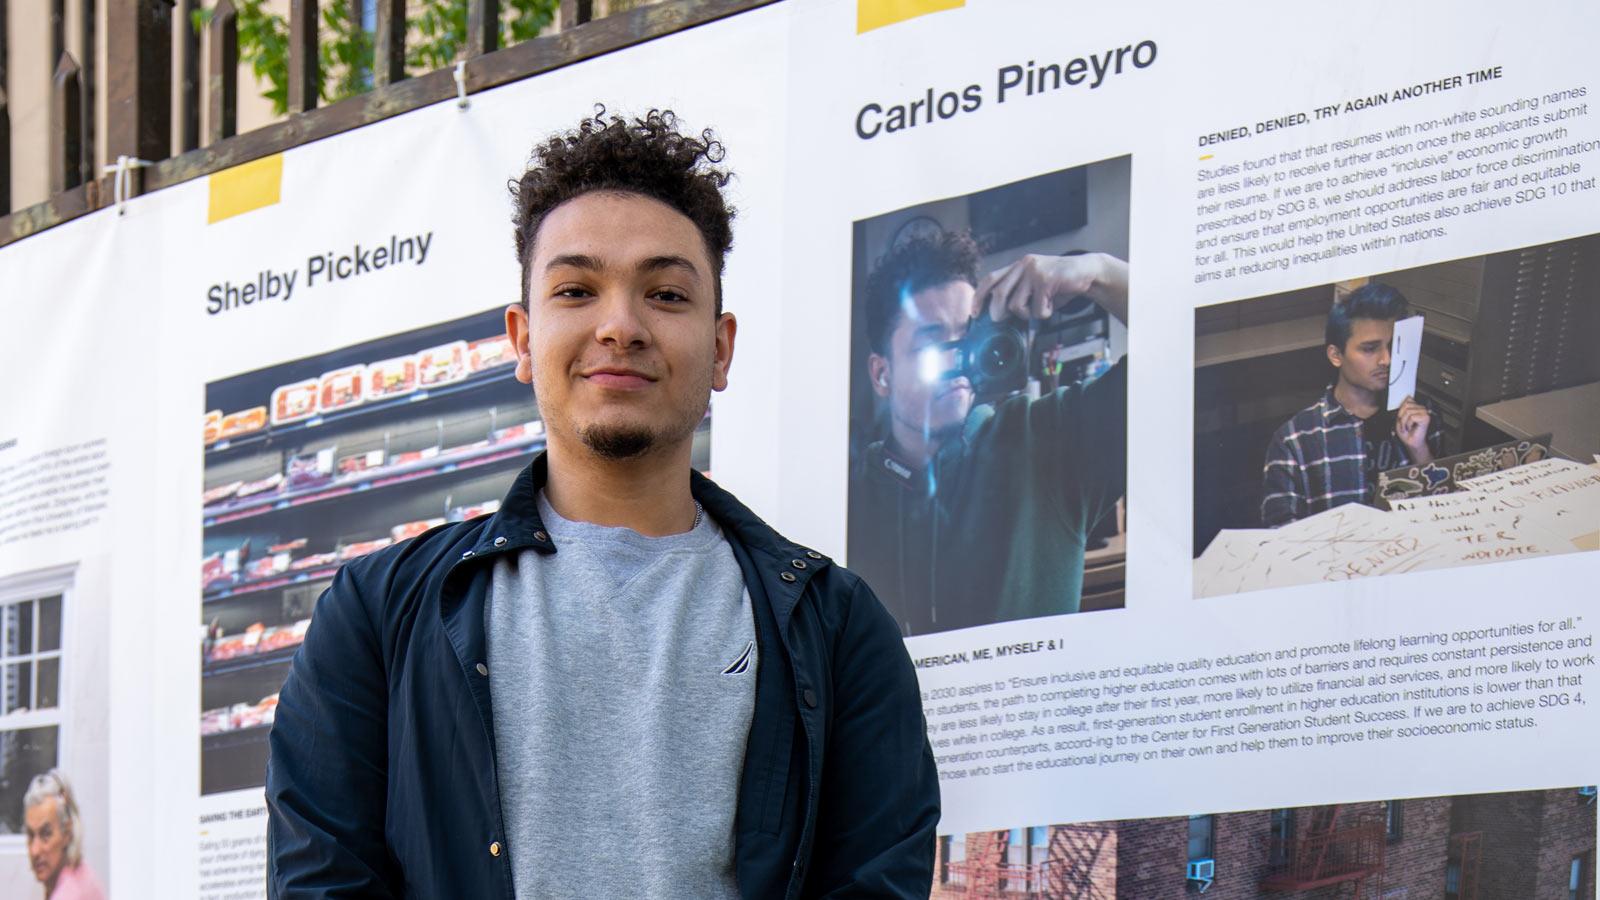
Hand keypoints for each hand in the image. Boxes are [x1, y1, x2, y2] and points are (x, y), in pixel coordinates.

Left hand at [974, 252, 1128, 325]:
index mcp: (1017, 266)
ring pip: (1017, 305)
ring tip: (1040, 308)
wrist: (1087, 272)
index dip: (979, 296)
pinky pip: (1036, 308)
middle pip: (999, 294)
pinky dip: (1044, 313)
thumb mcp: (1035, 286)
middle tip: (1005, 320)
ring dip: (1028, 314)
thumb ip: (1019, 295)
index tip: (974, 313)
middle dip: (999, 313)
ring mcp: (1034, 271)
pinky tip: (1052, 305)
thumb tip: (998, 316)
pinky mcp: (1046, 280)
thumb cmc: (1060, 283)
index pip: (990, 279)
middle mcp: (1023, 265)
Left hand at [1394, 396, 1432, 463]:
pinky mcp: (1426, 418)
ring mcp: (1425, 413)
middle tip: (1404, 424)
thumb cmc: (1406, 432)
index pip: (1407, 400)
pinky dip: (1408, 424)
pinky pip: (1412, 417)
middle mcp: (1421, 409)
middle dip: (1401, 417)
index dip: (1401, 410)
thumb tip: (1408, 397)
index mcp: (1416, 408)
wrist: (1410, 441)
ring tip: (1407, 427)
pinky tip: (1411, 428)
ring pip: (1408, 411)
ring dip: (1404, 422)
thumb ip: (1404, 407)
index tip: (1402, 419)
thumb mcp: (1400, 417)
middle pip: (1406, 405)